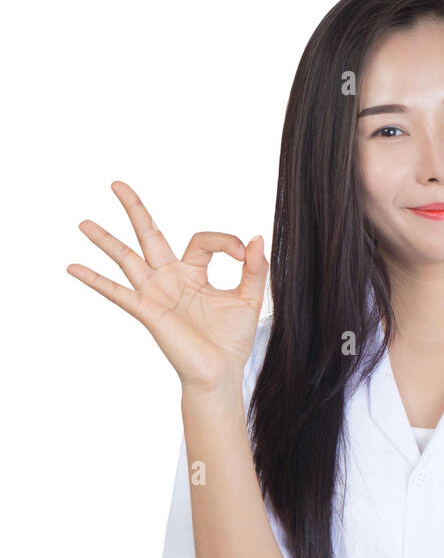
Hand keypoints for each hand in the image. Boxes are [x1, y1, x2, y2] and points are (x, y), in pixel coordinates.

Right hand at [66, 180, 268, 395]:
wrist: (221, 372)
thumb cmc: (232, 339)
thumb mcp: (249, 298)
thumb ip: (255, 269)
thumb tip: (256, 238)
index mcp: (194, 273)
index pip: (202, 241)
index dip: (225, 242)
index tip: (243, 254)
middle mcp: (171, 279)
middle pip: (150, 236)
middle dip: (135, 210)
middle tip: (117, 184)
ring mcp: (156, 294)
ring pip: (127, 258)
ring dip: (106, 240)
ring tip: (84, 222)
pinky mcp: (148, 311)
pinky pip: (117, 292)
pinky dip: (95, 280)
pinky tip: (73, 267)